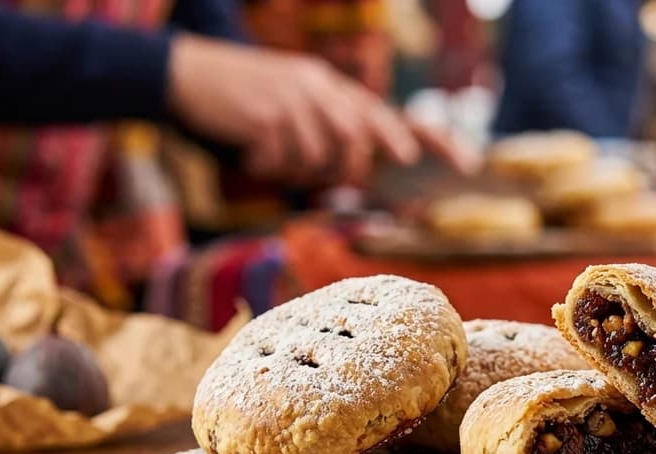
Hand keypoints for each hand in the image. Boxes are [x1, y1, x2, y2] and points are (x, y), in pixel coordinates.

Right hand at [168, 35, 420, 182]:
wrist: (186, 73)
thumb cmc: (243, 101)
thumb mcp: (293, 107)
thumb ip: (327, 137)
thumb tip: (354, 177)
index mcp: (334, 89)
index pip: (395, 115)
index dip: (437, 140)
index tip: (468, 166)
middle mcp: (322, 88)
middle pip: (361, 139)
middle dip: (349, 168)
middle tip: (327, 177)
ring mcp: (295, 98)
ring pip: (320, 156)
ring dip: (295, 169)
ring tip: (269, 156)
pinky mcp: (267, 114)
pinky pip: (283, 161)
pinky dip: (266, 167)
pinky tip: (249, 153)